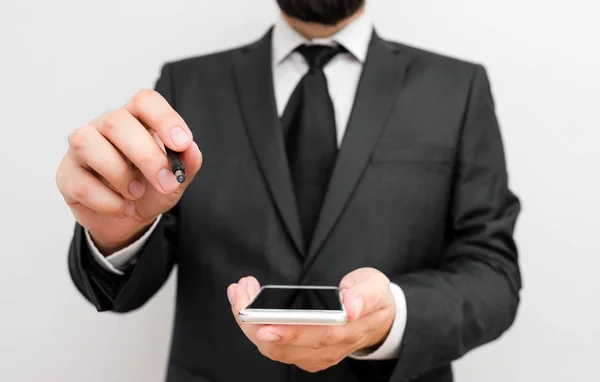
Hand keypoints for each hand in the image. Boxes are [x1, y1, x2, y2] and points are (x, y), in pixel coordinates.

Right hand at [56, 90, 202, 253]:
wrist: (128, 216)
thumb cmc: (152, 187)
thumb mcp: (176, 178)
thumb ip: (187, 163)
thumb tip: (191, 150)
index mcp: (136, 119)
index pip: (145, 101)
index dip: (164, 118)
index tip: (182, 143)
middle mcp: (105, 126)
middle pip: (117, 122)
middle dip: (147, 156)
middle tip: (166, 183)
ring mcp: (82, 148)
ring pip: (88, 144)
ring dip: (120, 174)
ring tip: (138, 193)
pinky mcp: (67, 175)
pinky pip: (81, 183)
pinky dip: (108, 201)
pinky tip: (124, 208)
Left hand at [227, 268, 395, 372]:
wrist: (377, 319)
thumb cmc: (372, 299)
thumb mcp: (376, 288)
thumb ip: (366, 295)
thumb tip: (351, 306)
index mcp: (346, 331)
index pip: (314, 337)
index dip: (288, 333)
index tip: (264, 324)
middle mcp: (327, 349)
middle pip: (283, 346)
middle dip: (255, 320)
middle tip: (240, 291)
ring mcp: (313, 355)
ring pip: (272, 348)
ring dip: (250, 322)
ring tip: (240, 291)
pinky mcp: (303, 354)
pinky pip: (272, 347)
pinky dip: (255, 326)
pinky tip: (247, 303)